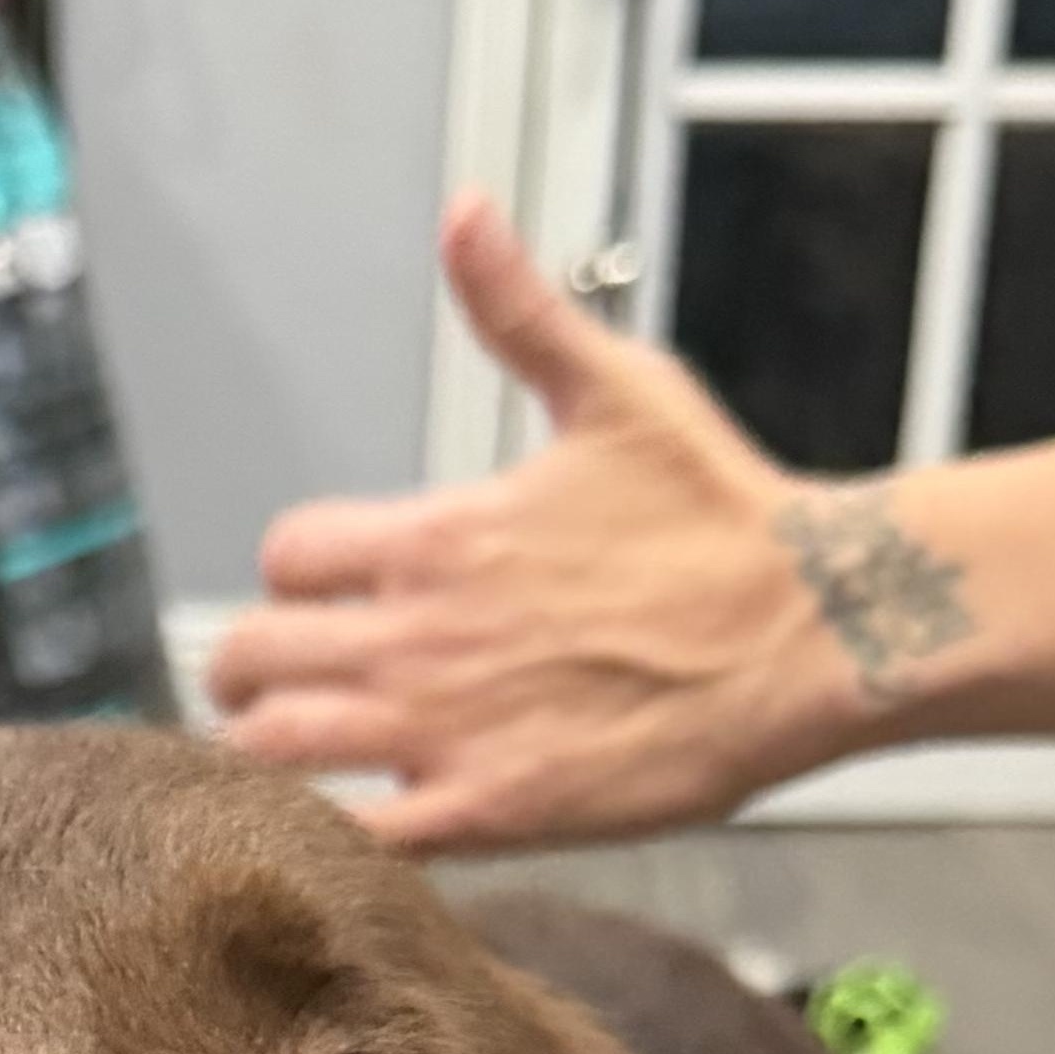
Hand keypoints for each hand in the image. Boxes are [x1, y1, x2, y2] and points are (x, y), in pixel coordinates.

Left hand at [206, 199, 919, 850]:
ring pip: (275, 754)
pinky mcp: (489, 812)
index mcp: (439, 533)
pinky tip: (349, 827)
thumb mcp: (615, 388)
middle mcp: (421, 633)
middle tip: (266, 689)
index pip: (291, 554)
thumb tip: (465, 214)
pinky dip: (331, 836)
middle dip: (246, 672)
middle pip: (254, 658)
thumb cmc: (720, 515)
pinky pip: (359, 840)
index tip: (318, 596)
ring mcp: (445, 730)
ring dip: (264, 756)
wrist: (808, 630)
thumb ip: (519, 312)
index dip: (294, 577)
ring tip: (286, 761)